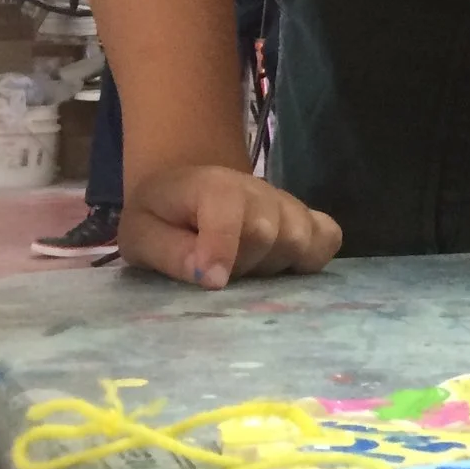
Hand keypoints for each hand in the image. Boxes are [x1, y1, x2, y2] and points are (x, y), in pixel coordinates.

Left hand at [120, 167, 342, 289]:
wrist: (186, 189)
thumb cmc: (161, 217)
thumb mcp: (140, 235)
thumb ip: (168, 252)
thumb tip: (208, 276)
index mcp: (212, 187)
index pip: (230, 213)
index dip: (222, 250)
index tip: (214, 281)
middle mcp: (258, 190)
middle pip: (270, 235)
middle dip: (243, 266)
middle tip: (217, 275)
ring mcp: (289, 205)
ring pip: (301, 242)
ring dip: (273, 267)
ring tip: (245, 270)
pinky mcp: (310, 219)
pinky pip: (329, 239)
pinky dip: (312, 258)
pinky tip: (284, 268)